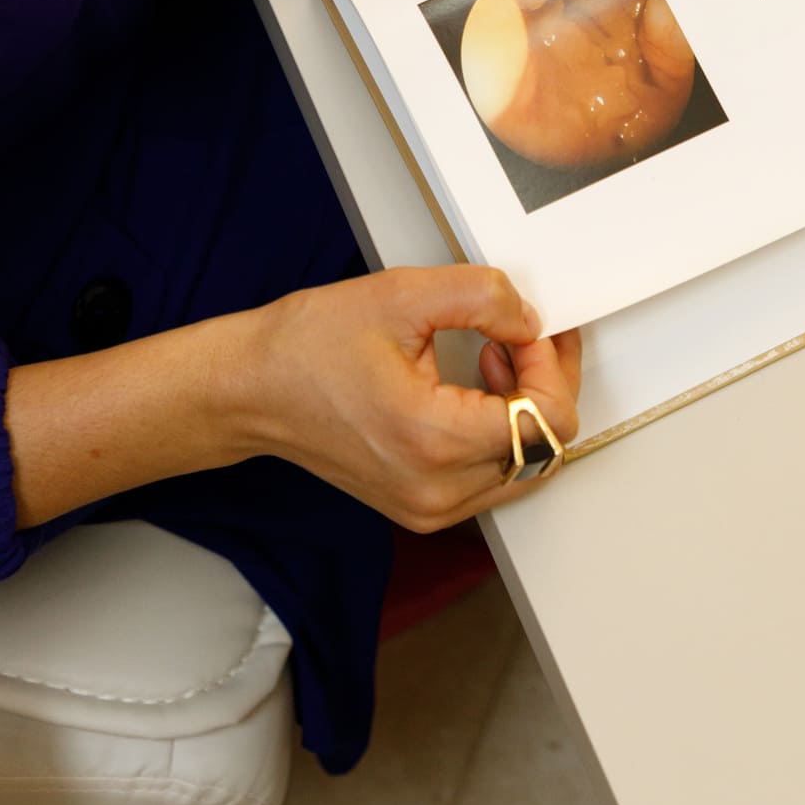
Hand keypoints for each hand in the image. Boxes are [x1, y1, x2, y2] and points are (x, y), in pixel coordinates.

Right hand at [245, 265, 581, 530]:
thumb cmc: (309, 346)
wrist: (253, 390)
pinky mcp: (422, 507)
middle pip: (546, 447)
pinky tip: (473, 386)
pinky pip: (493, 475)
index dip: (551, 363)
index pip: (547, 420)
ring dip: (525, 407)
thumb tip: (530, 319)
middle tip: (519, 333)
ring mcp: (430, 508)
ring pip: (526, 465)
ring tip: (491, 354)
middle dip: (545, 382)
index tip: (528, 326)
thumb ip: (481, 298)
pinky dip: (500, 430)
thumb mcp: (400, 295)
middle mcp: (437, 491)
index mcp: (434, 441)